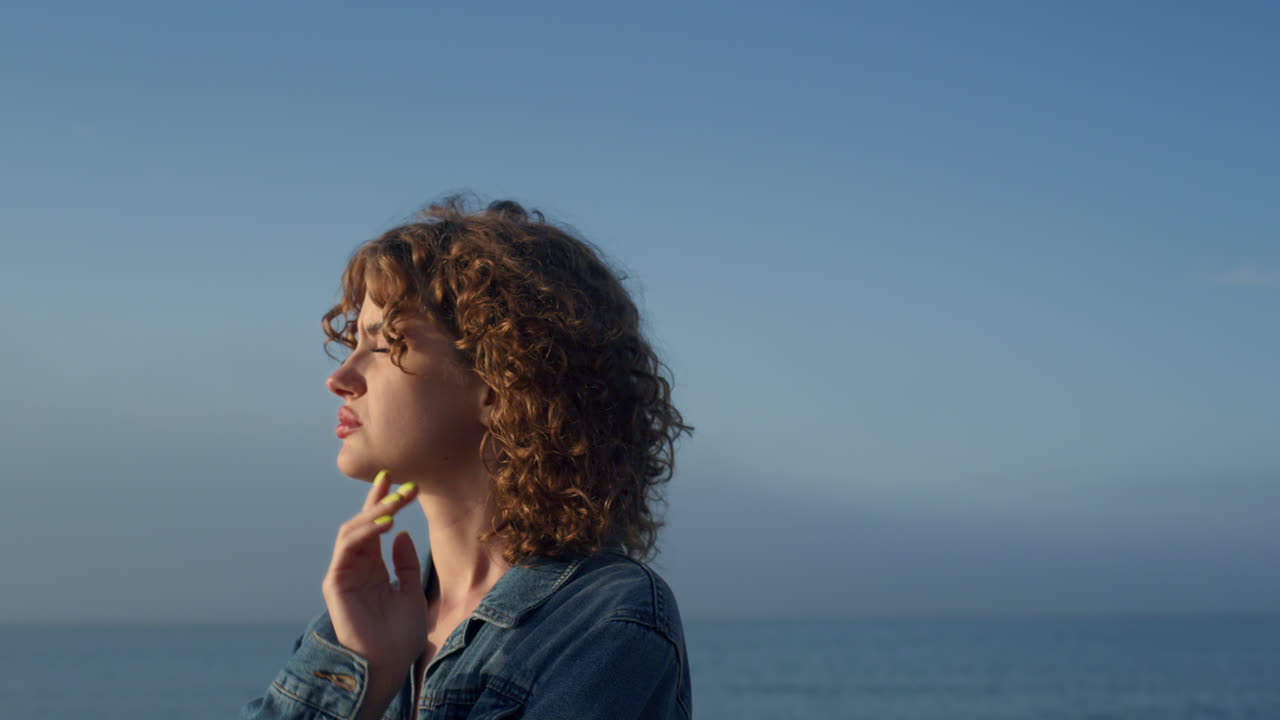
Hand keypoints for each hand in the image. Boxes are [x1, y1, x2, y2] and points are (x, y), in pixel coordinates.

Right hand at [322, 470, 426, 675]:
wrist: (390, 663)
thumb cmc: (400, 634)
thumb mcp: (411, 592)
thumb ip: (406, 563)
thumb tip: (400, 532)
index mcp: (373, 568)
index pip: (376, 527)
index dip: (383, 502)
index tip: (398, 479)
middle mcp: (356, 567)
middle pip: (363, 523)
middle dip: (382, 501)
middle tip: (404, 484)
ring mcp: (344, 573)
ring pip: (352, 531)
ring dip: (375, 513)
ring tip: (397, 501)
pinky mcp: (335, 583)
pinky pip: (346, 549)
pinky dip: (364, 533)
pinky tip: (385, 524)